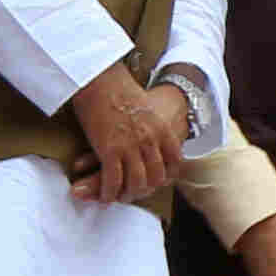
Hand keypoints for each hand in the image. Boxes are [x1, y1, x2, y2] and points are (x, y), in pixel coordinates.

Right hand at [65, 63, 190, 205]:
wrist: (101, 78)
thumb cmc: (119, 89)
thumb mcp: (147, 107)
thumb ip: (151, 124)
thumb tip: (148, 134)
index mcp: (163, 130)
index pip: (174, 162)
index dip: (167, 176)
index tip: (158, 182)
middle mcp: (150, 141)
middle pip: (156, 178)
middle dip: (146, 189)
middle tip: (134, 193)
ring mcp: (131, 147)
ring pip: (136, 183)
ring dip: (127, 195)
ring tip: (119, 197)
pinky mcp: (110, 150)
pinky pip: (113, 181)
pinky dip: (109, 193)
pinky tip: (106, 197)